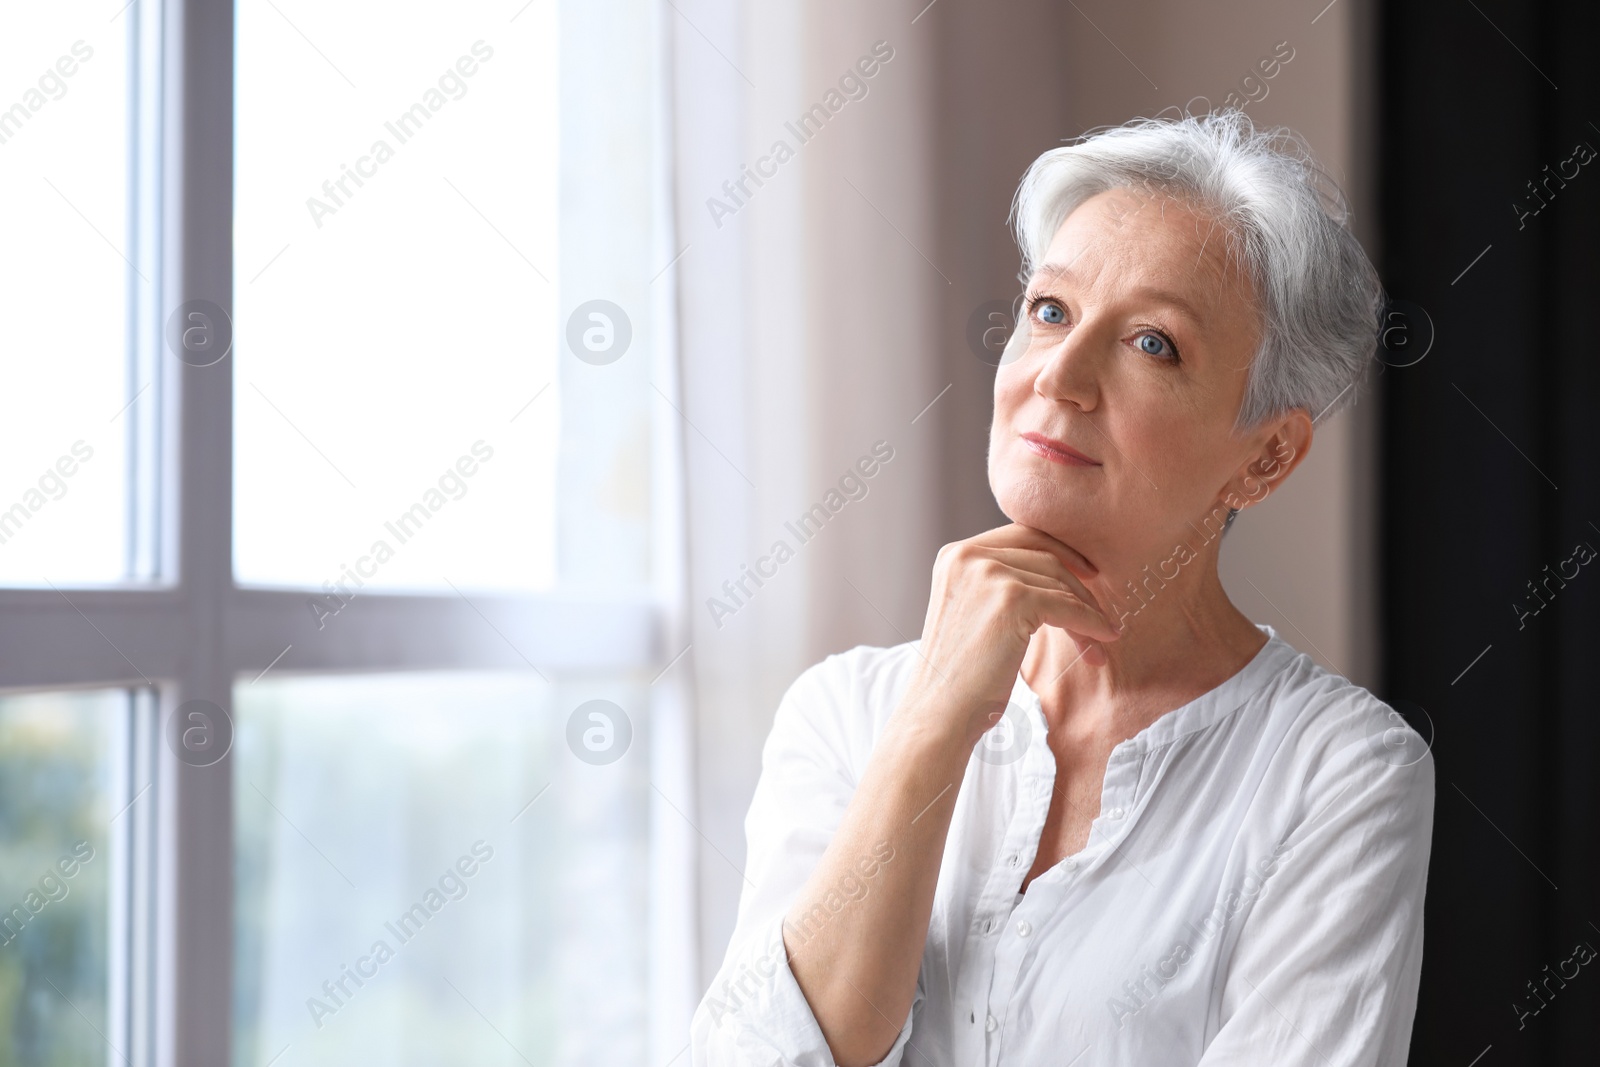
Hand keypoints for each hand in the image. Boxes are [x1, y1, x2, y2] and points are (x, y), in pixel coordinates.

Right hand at [900, 523, 1119, 745]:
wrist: (940, 712)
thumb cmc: (959, 675)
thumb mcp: (970, 611)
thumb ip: (998, 584)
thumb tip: (1058, 574)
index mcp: (955, 555)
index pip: (1021, 536)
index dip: (1061, 551)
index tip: (1088, 572)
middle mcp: (968, 556)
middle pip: (1045, 555)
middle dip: (1079, 586)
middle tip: (1101, 614)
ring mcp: (988, 575)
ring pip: (1059, 583)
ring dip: (1087, 612)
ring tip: (1100, 641)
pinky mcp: (1012, 600)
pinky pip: (1068, 607)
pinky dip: (1090, 624)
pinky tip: (1101, 642)